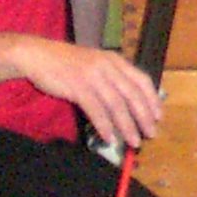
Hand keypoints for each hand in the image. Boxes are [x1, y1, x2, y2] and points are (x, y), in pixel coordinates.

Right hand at [18, 38, 163, 148]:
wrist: (38, 55)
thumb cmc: (67, 63)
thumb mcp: (95, 63)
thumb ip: (112, 77)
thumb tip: (129, 101)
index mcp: (115, 60)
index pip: (142, 79)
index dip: (152, 99)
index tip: (158, 116)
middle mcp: (107, 66)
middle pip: (132, 94)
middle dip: (144, 116)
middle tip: (151, 133)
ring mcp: (92, 76)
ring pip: (116, 104)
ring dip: (127, 125)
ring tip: (134, 141)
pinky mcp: (77, 86)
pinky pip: (96, 110)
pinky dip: (105, 126)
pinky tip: (110, 138)